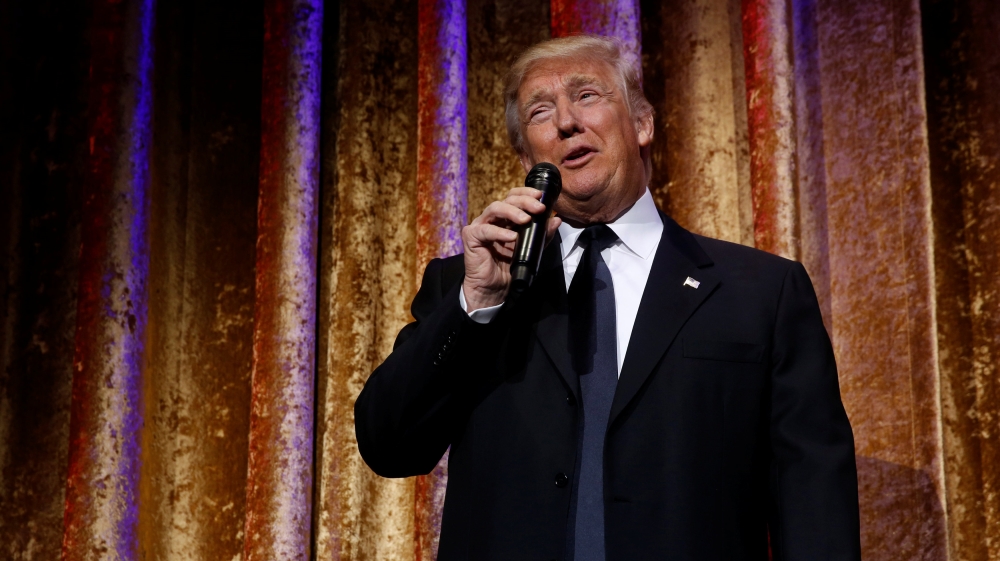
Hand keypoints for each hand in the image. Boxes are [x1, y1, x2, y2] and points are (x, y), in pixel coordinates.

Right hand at [461, 187, 561, 311]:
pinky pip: (485, 230)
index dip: (526, 193)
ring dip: (512, 212)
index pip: (513, 197)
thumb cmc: (509, 267)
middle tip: (539, 207)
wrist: (493, 288)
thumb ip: (542, 234)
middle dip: (524, 201)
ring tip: (526, 219)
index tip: (541, 196)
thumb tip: (557, 219)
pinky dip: (499, 232)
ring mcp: (480, 226)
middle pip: (506, 200)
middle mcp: (491, 218)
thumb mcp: (531, 249)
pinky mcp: (471, 237)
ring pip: (494, 208)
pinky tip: (512, 237)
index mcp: (504, 218)